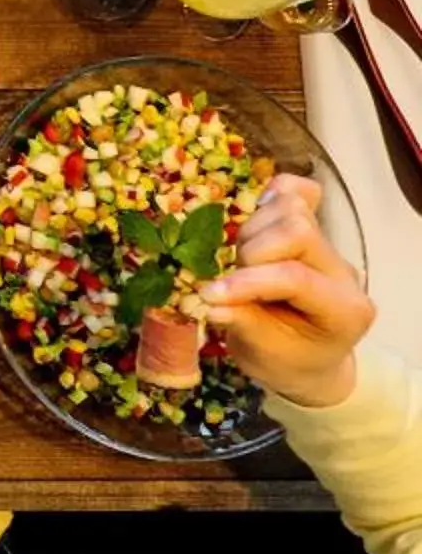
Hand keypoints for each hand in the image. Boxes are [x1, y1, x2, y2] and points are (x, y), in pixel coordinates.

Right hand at [199, 173, 374, 410]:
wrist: (308, 359)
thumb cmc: (287, 361)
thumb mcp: (262, 353)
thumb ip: (241, 322)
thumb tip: (208, 300)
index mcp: (344, 310)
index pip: (296, 277)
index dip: (247, 282)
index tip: (208, 295)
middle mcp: (344, 272)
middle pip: (297, 230)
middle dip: (251, 252)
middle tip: (233, 281)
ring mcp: (331, 248)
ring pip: (291, 208)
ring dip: (252, 232)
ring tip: (243, 262)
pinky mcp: (314, 230)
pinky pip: (299, 192)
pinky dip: (272, 198)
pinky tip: (256, 218)